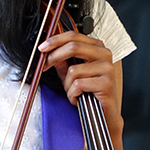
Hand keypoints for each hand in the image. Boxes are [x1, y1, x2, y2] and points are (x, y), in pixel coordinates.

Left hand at [38, 30, 124, 149]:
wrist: (103, 114)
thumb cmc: (88, 92)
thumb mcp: (71, 72)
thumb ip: (61, 60)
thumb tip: (49, 50)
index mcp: (96, 46)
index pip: (73, 35)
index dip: (55, 40)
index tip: (42, 48)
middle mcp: (104, 54)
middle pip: (73, 47)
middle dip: (54, 56)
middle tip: (45, 65)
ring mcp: (107, 68)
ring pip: (73, 70)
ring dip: (67, 84)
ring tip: (72, 91)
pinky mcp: (107, 83)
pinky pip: (79, 85)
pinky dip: (73, 94)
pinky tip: (78, 97)